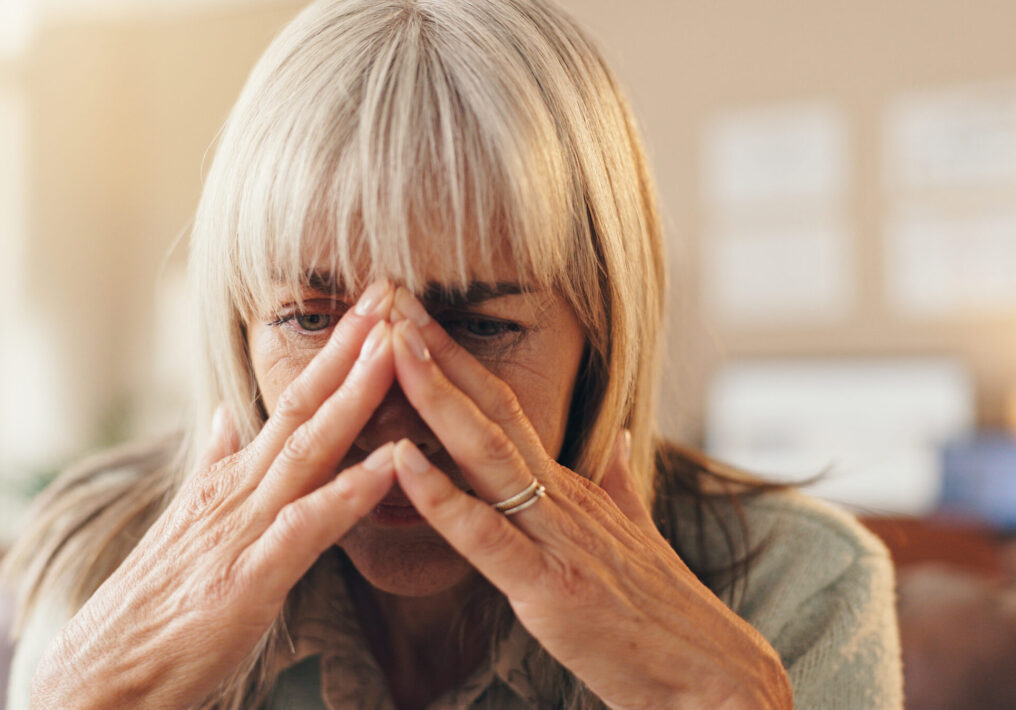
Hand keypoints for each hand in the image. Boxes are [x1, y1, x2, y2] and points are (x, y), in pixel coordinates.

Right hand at [30, 282, 400, 709]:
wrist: (104, 669)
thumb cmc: (159, 601)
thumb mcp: (190, 521)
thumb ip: (215, 466)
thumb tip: (227, 418)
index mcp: (231, 478)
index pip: (292, 401)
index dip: (335, 353)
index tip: (373, 309)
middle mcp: (238, 490)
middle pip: (303, 405)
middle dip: (351, 347)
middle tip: (391, 292)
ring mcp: (242, 529)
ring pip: (308, 450)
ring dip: (355, 396)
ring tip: (397, 349)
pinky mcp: (249, 577)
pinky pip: (307, 527)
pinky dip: (348, 494)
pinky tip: (389, 464)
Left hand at [384, 288, 791, 709]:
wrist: (710, 672)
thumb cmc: (661, 611)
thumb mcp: (635, 532)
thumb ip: (620, 482)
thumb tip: (623, 437)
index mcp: (569, 486)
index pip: (503, 406)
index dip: (457, 359)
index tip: (414, 316)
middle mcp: (560, 496)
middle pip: (489, 409)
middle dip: (435, 351)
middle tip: (389, 297)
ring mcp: (556, 536)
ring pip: (486, 453)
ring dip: (435, 396)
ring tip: (392, 347)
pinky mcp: (548, 585)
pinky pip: (485, 535)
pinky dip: (441, 497)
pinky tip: (401, 462)